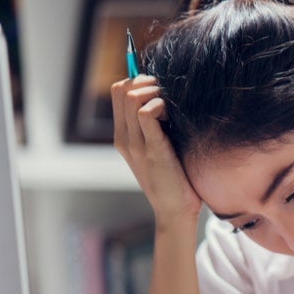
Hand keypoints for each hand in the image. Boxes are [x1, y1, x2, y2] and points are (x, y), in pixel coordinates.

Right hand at [111, 75, 201, 227]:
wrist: (174, 212)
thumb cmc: (174, 180)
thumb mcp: (159, 149)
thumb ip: (156, 129)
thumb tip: (167, 102)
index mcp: (123, 136)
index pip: (118, 91)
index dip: (139, 82)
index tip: (160, 92)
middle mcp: (124, 138)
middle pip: (121, 89)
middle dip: (146, 81)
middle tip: (166, 95)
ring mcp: (135, 144)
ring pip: (131, 96)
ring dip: (154, 93)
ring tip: (170, 108)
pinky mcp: (152, 150)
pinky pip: (146, 114)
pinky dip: (161, 107)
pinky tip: (173, 119)